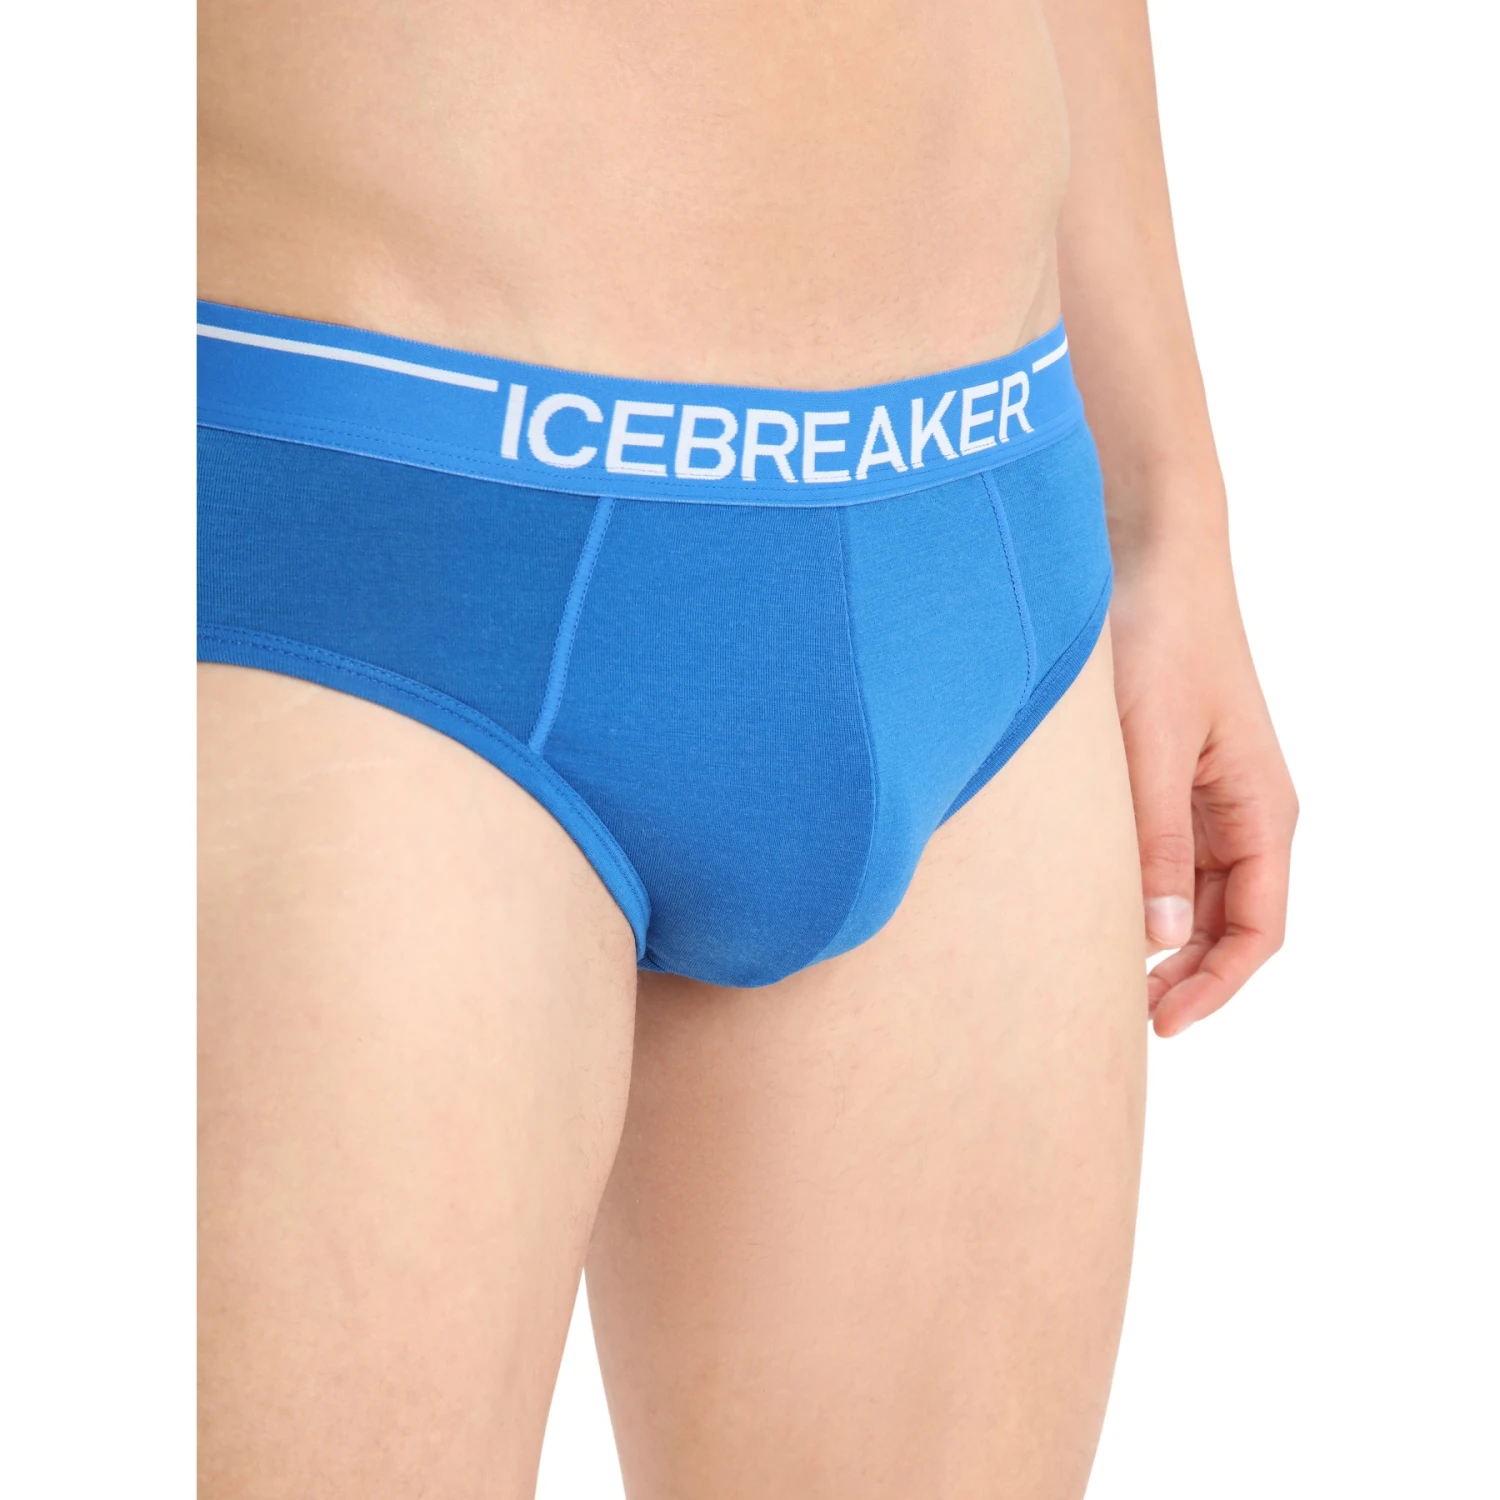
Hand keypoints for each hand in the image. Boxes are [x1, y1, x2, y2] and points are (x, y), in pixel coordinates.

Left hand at [1109, 534, 1297, 1036]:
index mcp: (1261, 810)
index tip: (1160, 1022)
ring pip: (1188, 892)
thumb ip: (1153, 840)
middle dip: (1180, 971)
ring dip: (1154, 933)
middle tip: (1111, 1008)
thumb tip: (1157, 936)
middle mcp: (1241, 810)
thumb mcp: (1150, 747)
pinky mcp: (1167, 773)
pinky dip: (1134, 885)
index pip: (1257, 928)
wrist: (1150, 557)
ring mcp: (1205, 794)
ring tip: (1094, 967)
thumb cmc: (1162, 639)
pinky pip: (1160, 851)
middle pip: (1221, 920)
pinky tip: (1089, 902)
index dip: (1216, 985)